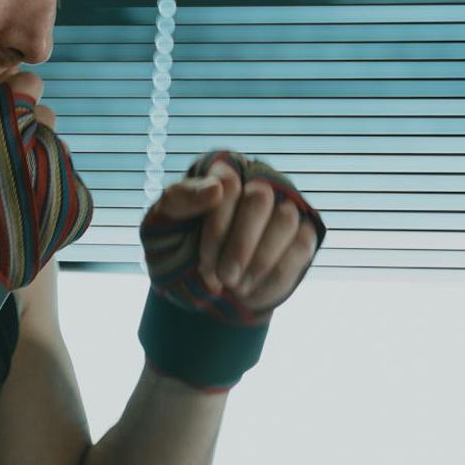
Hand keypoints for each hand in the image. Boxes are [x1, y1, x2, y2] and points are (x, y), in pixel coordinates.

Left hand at [141, 150, 324, 325]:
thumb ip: (179, 200)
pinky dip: (278, 276)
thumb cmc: (175, 249)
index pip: (227, 184)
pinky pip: (303, 246)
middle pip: (261, 198)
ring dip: (261, 261)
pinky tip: (255, 292)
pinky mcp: (301, 233)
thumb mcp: (161, 226)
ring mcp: (283, 205)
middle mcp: (256, 179)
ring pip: (287, 220)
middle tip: (225, 278)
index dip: (217, 227)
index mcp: (220, 171)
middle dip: (241, 245)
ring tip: (237, 287)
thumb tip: (217, 187)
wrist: (199, 288)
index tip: (204, 262)